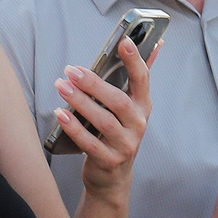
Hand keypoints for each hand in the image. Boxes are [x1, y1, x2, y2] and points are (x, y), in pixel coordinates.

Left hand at [54, 36, 156, 195]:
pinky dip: (74, 127)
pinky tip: (60, 113)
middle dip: (94, 84)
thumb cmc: (118, 133)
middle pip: (118, 101)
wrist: (112, 177)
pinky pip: (89, 143)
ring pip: (103, 121)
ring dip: (80, 102)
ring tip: (61, 87)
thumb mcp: (131, 107)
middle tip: (71, 70)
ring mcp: (125, 144)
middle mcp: (138, 124)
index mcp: (143, 107)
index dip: (135, 60)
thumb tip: (156, 44)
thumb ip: (137, 76)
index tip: (124, 41)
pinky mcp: (109, 160)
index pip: (143, 79)